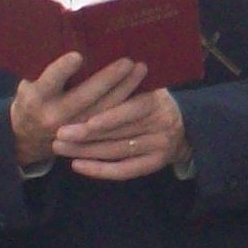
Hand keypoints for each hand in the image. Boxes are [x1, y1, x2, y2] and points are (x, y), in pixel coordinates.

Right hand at [10, 53, 145, 169]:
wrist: (29, 133)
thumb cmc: (35, 95)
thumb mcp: (31, 82)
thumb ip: (48, 66)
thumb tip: (73, 35)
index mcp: (36, 97)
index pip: (50, 81)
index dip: (62, 70)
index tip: (77, 56)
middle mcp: (54, 115)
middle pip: (85, 97)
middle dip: (108, 79)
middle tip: (128, 61)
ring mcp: (73, 128)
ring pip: (103, 110)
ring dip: (125, 89)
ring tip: (141, 70)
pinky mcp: (88, 137)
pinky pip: (110, 121)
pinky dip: (126, 103)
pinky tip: (141, 88)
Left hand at [56, 84, 190, 181]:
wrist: (189, 126)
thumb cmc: (156, 101)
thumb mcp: (148, 88)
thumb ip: (127, 86)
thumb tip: (96, 77)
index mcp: (157, 104)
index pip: (132, 111)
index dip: (109, 117)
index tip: (85, 120)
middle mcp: (160, 127)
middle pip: (119, 134)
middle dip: (86, 135)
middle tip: (59, 133)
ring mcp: (158, 148)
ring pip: (116, 152)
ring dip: (86, 151)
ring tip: (59, 147)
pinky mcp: (153, 165)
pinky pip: (123, 171)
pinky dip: (99, 170)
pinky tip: (77, 166)